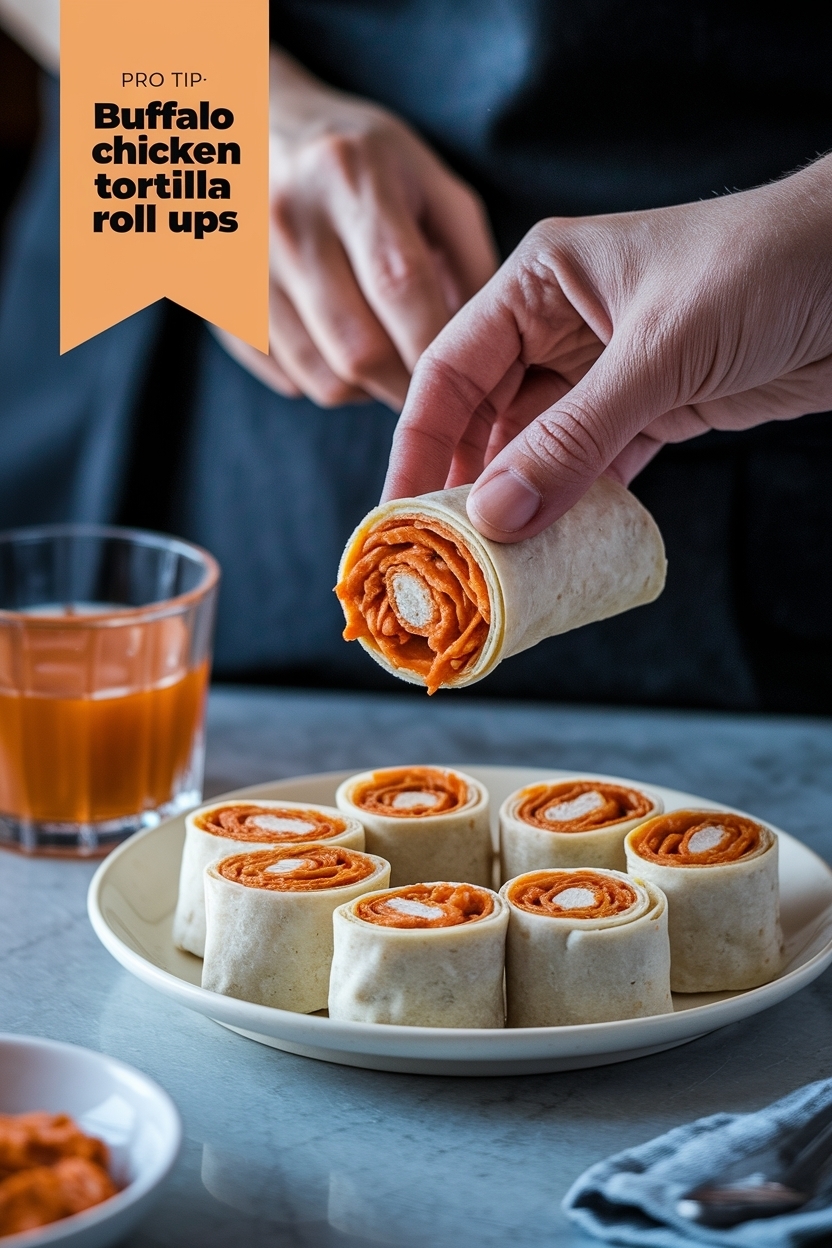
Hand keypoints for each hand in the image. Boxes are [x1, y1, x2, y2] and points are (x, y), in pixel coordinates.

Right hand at [217, 47, 497, 410]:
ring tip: (383, 362)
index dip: (435, 348)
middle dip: (404, 384)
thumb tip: (489, 344)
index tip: (463, 377)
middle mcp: (289, 220)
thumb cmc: (359, 159)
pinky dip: (320, 379)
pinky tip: (336, 349)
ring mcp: (243, 263)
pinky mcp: (217, 297)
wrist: (252, 121)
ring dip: (364, 390)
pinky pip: (282, 374)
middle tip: (426, 384)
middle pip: (358, 349)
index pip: (402, 288)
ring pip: (320, 376)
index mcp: (351, 177)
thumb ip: (468, 256)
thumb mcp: (427, 179)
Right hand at [383, 158, 831, 538]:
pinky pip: (592, 468)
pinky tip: (556, 545)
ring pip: (539, 450)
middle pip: (487, 416)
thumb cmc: (764, 269)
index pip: (451, 369)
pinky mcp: (652, 408)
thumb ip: (573, 438)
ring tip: (495, 563)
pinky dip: (576, 506)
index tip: (399, 512)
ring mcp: (605, 372)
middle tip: (444, 554)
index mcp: (539, 283)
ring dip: (522, 505)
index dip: (418, 443)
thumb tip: (497, 515)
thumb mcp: (657, 352)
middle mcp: (560, 327)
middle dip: (466, 484)